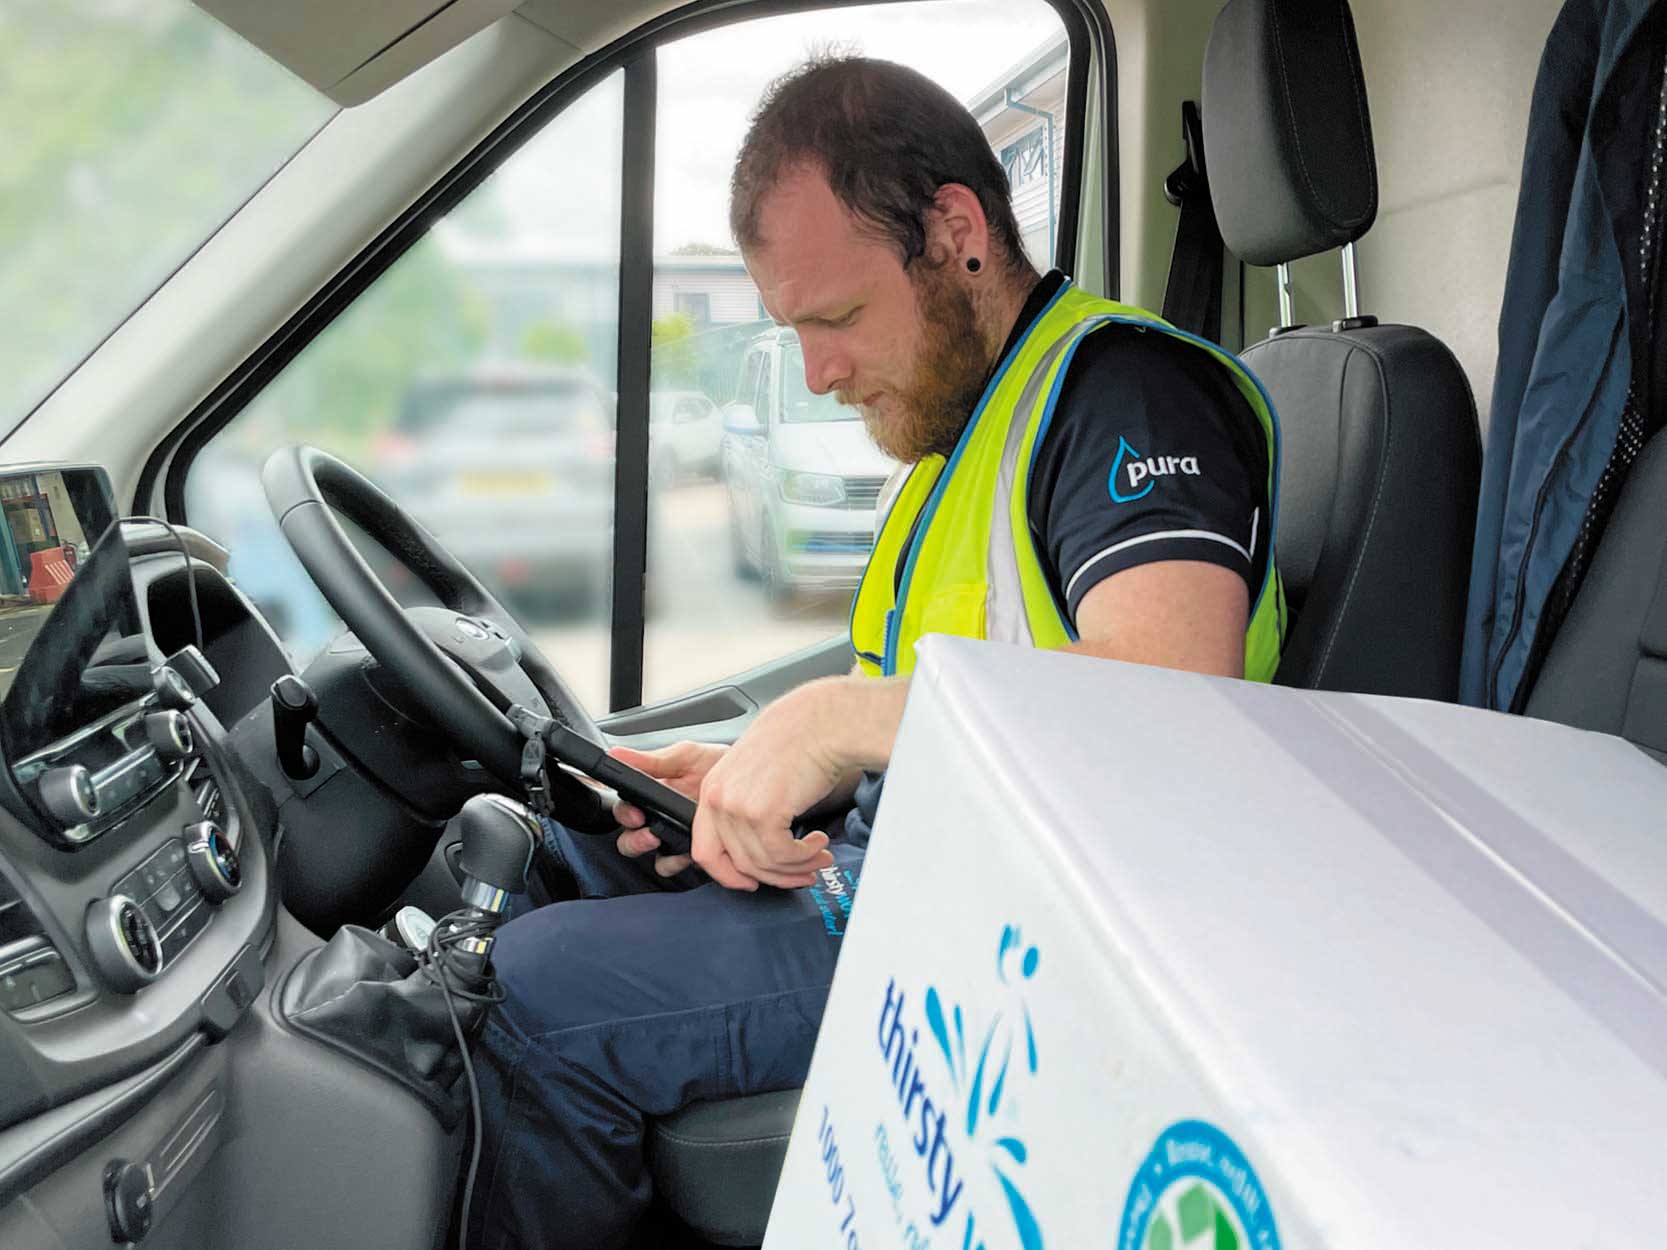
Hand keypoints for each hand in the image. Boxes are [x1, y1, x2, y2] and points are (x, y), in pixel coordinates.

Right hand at [610, 741, 726, 877]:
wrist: (753, 778)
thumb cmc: (717, 763)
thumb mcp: (686, 756)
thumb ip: (652, 760)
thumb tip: (616, 754)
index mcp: (651, 793)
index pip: (624, 808)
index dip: (624, 814)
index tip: (635, 814)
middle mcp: (659, 818)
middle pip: (630, 839)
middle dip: (635, 841)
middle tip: (650, 835)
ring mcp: (676, 837)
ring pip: (652, 857)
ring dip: (657, 855)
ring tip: (669, 844)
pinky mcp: (696, 852)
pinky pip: (678, 866)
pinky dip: (679, 863)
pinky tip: (691, 854)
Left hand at [691, 681, 851, 890]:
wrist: (820, 723)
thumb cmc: (797, 742)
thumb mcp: (755, 774)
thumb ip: (745, 808)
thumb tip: (756, 852)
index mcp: (712, 789)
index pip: (705, 851)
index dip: (729, 875)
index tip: (751, 882)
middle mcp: (718, 799)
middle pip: (738, 864)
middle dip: (776, 876)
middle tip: (803, 874)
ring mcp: (737, 807)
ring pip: (763, 863)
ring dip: (798, 866)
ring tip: (819, 855)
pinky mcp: (763, 813)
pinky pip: (782, 855)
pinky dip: (804, 856)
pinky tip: (818, 843)